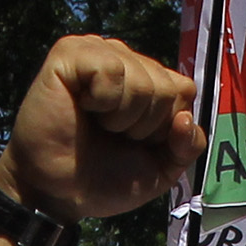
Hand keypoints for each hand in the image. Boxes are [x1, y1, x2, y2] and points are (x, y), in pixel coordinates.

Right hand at [0, 35, 203, 223]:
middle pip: (167, 86)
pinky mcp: (69, 53)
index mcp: (146, 79)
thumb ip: (187, 146)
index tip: (133, 142)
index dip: (164, 127)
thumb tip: (185, 118)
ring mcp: (96, 52)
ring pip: (142, 79)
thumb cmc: (104, 178)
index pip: (183, 90)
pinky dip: (102, 101)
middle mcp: (123, 59)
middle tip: (111, 136)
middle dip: (144, 125)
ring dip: (122, 117)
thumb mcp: (161, 168)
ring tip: (96, 124)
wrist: (58, 194)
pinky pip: (111, 69)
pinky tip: (82, 107)